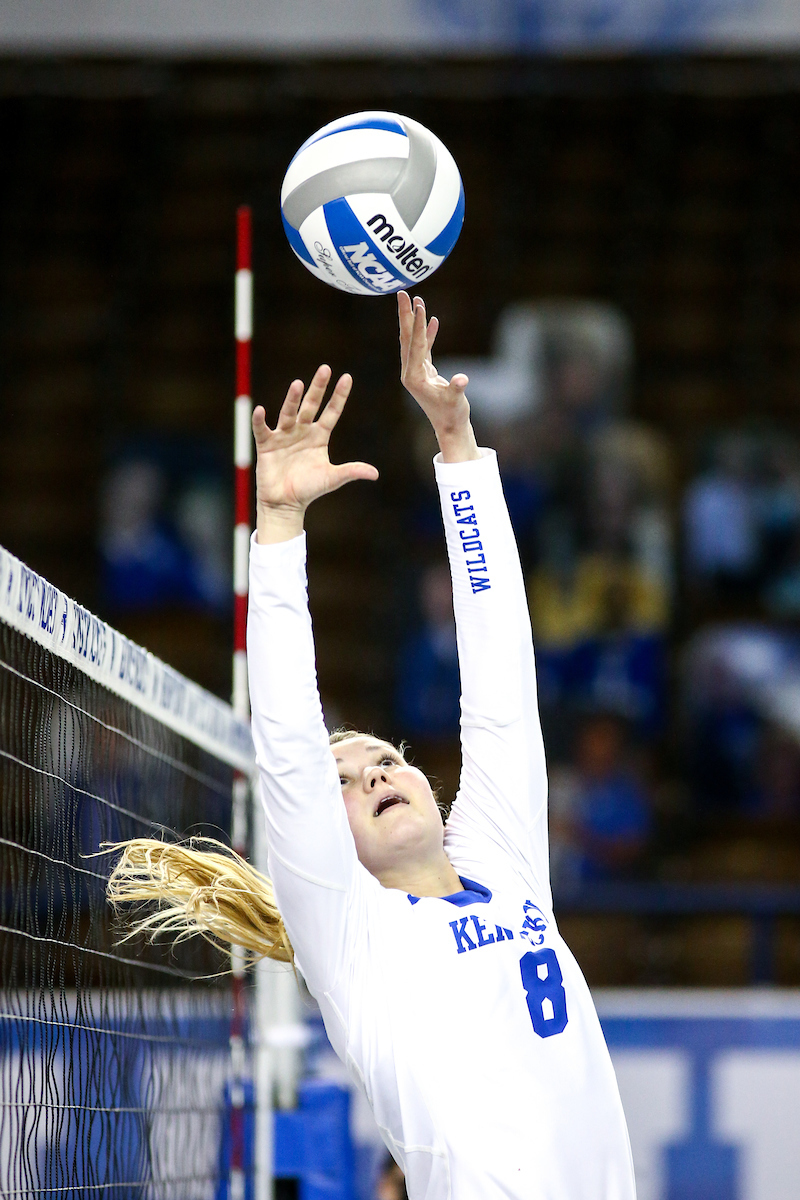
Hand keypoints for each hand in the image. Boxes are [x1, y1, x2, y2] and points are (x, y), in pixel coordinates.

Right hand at [253, 366, 377, 543]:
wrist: (285, 503)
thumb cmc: (309, 489)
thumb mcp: (332, 478)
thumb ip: (351, 472)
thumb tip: (375, 474)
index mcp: (319, 436)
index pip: (331, 412)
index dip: (339, 396)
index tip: (347, 377)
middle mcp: (302, 431)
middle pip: (311, 406)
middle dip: (318, 388)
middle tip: (325, 369)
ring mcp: (284, 436)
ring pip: (289, 413)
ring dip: (293, 399)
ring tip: (298, 384)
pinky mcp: (266, 445)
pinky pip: (262, 430)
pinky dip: (260, 421)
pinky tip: (261, 411)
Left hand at [398, 292, 479, 462]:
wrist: (450, 429)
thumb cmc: (452, 416)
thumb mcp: (456, 402)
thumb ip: (456, 389)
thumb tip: (461, 380)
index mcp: (413, 377)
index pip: (415, 344)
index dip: (418, 323)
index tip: (418, 303)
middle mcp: (410, 373)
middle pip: (407, 338)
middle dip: (406, 315)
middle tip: (402, 292)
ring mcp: (416, 372)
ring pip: (414, 341)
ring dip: (415, 321)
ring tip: (416, 300)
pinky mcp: (425, 373)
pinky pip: (424, 348)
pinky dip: (428, 334)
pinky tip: (433, 321)